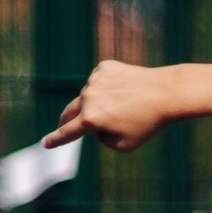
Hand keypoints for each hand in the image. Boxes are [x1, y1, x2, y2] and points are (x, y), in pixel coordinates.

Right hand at [45, 61, 172, 152]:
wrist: (166, 93)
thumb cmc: (147, 123)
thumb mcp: (123, 145)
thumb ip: (101, 138)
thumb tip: (93, 123)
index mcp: (91, 120)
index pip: (66, 132)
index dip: (55, 139)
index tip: (45, 143)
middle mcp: (88, 98)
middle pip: (70, 112)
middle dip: (67, 121)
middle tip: (68, 126)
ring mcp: (94, 80)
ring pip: (88, 97)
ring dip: (98, 104)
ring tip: (122, 107)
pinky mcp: (103, 67)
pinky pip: (99, 82)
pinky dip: (107, 88)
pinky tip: (124, 90)